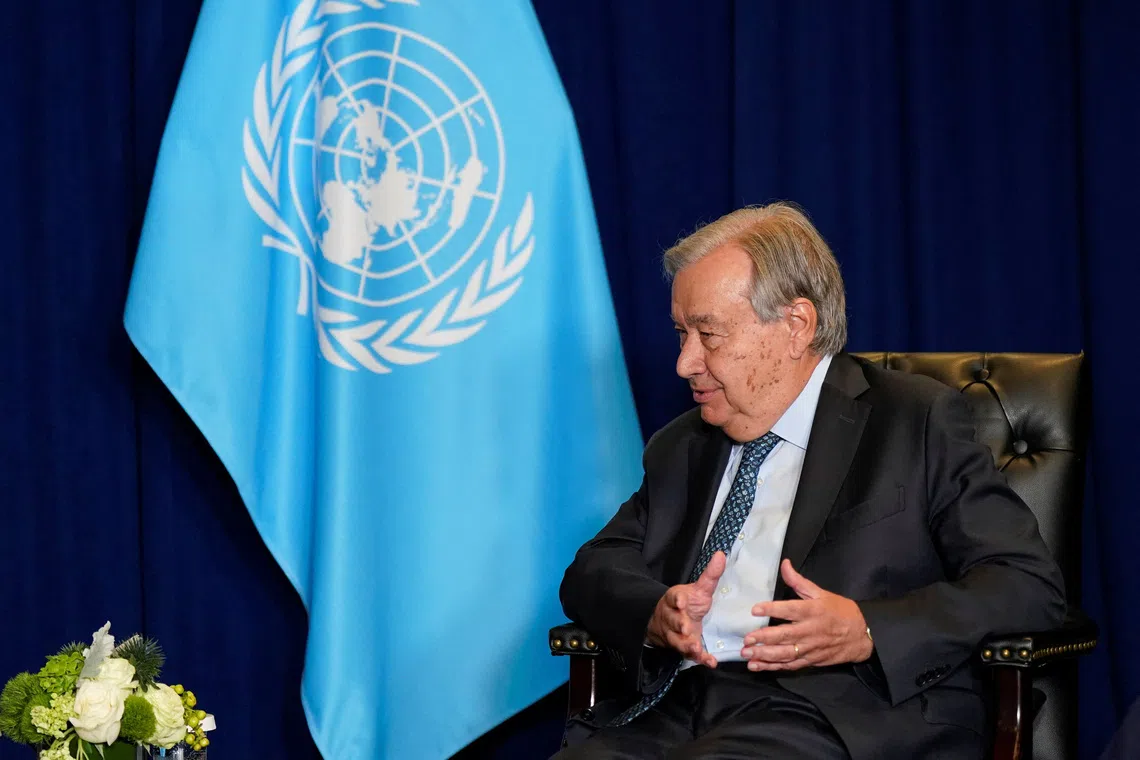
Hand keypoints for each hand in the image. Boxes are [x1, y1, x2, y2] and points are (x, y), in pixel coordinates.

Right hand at [645, 551, 725, 667]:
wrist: (668, 623)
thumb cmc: (687, 604)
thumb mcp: (698, 589)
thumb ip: (710, 575)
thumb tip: (722, 554)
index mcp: (675, 600)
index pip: (673, 598)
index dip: (676, 600)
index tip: (681, 602)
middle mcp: (672, 618)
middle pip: (673, 621)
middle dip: (679, 624)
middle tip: (685, 628)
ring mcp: (676, 635)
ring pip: (677, 640)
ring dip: (685, 644)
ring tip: (694, 647)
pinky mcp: (683, 648)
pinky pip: (690, 655)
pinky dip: (699, 658)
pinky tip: (709, 661)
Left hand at [739, 559, 872, 670]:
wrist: (862, 635)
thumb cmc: (839, 611)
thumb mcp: (821, 593)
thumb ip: (799, 581)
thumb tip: (784, 564)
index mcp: (812, 611)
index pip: (789, 610)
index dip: (772, 609)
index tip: (755, 610)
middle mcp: (810, 631)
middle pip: (785, 635)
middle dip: (764, 638)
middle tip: (747, 639)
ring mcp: (810, 648)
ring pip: (785, 654)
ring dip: (765, 655)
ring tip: (747, 654)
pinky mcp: (810, 660)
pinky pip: (790, 665)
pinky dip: (773, 666)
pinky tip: (758, 666)